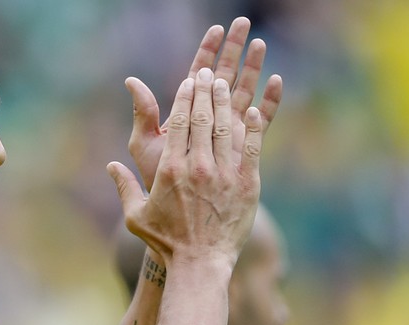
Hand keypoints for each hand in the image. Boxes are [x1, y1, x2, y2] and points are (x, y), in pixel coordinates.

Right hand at [108, 68, 264, 264]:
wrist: (199, 264)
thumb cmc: (166, 242)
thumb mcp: (136, 215)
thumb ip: (124, 187)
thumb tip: (110, 166)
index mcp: (170, 170)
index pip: (178, 123)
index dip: (184, 97)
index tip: (189, 81)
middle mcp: (198, 167)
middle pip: (202, 118)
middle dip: (205, 90)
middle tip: (209, 73)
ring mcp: (225, 175)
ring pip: (226, 128)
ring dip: (225, 102)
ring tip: (225, 84)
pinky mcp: (247, 185)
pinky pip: (252, 149)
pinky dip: (253, 127)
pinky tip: (253, 110)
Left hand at [126, 17, 282, 190]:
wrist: (182, 217)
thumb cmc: (159, 182)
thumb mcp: (146, 146)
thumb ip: (144, 114)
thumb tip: (131, 80)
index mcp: (186, 114)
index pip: (196, 74)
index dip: (207, 51)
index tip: (216, 28)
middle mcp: (209, 120)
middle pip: (223, 77)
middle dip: (233, 49)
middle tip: (243, 23)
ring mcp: (229, 132)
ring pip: (244, 92)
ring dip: (253, 67)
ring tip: (260, 43)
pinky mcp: (246, 148)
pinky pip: (261, 121)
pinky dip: (269, 101)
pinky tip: (277, 80)